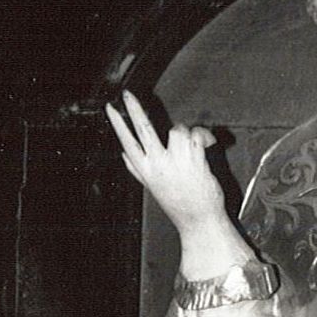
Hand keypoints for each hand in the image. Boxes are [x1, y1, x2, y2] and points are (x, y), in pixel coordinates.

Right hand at [106, 90, 231, 236]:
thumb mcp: (153, 188)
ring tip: (193, 149)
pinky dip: (205, 137)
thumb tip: (123, 155)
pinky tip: (207, 147)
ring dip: (188, 134)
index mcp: (146, 171)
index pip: (127, 142)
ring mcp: (176, 161)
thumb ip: (137, 170)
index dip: (117, 123)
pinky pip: (197, 134)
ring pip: (177, 129)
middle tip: (127, 95)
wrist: (200, 221)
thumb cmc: (180, 205)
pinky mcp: (194, 159)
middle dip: (133, 108)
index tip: (110, 108)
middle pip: (143, 129)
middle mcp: (158, 165)